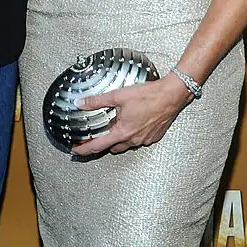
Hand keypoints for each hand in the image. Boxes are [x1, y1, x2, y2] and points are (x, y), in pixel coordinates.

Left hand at [71, 72, 191, 156]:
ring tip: (115, 124)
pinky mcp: (153, 136)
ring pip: (126, 143)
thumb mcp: (117, 95)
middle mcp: (133, 139)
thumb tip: (82, 103)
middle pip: (112, 147)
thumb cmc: (148, 95)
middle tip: (96, 133)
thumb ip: (97, 101)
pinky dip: (132, 133)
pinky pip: (138, 139)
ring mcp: (144, 139)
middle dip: (103, 142)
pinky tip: (132, 121)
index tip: (76, 151)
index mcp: (122, 132)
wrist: (171, 96)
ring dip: (118, 137)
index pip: (98, 146)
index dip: (85, 149)